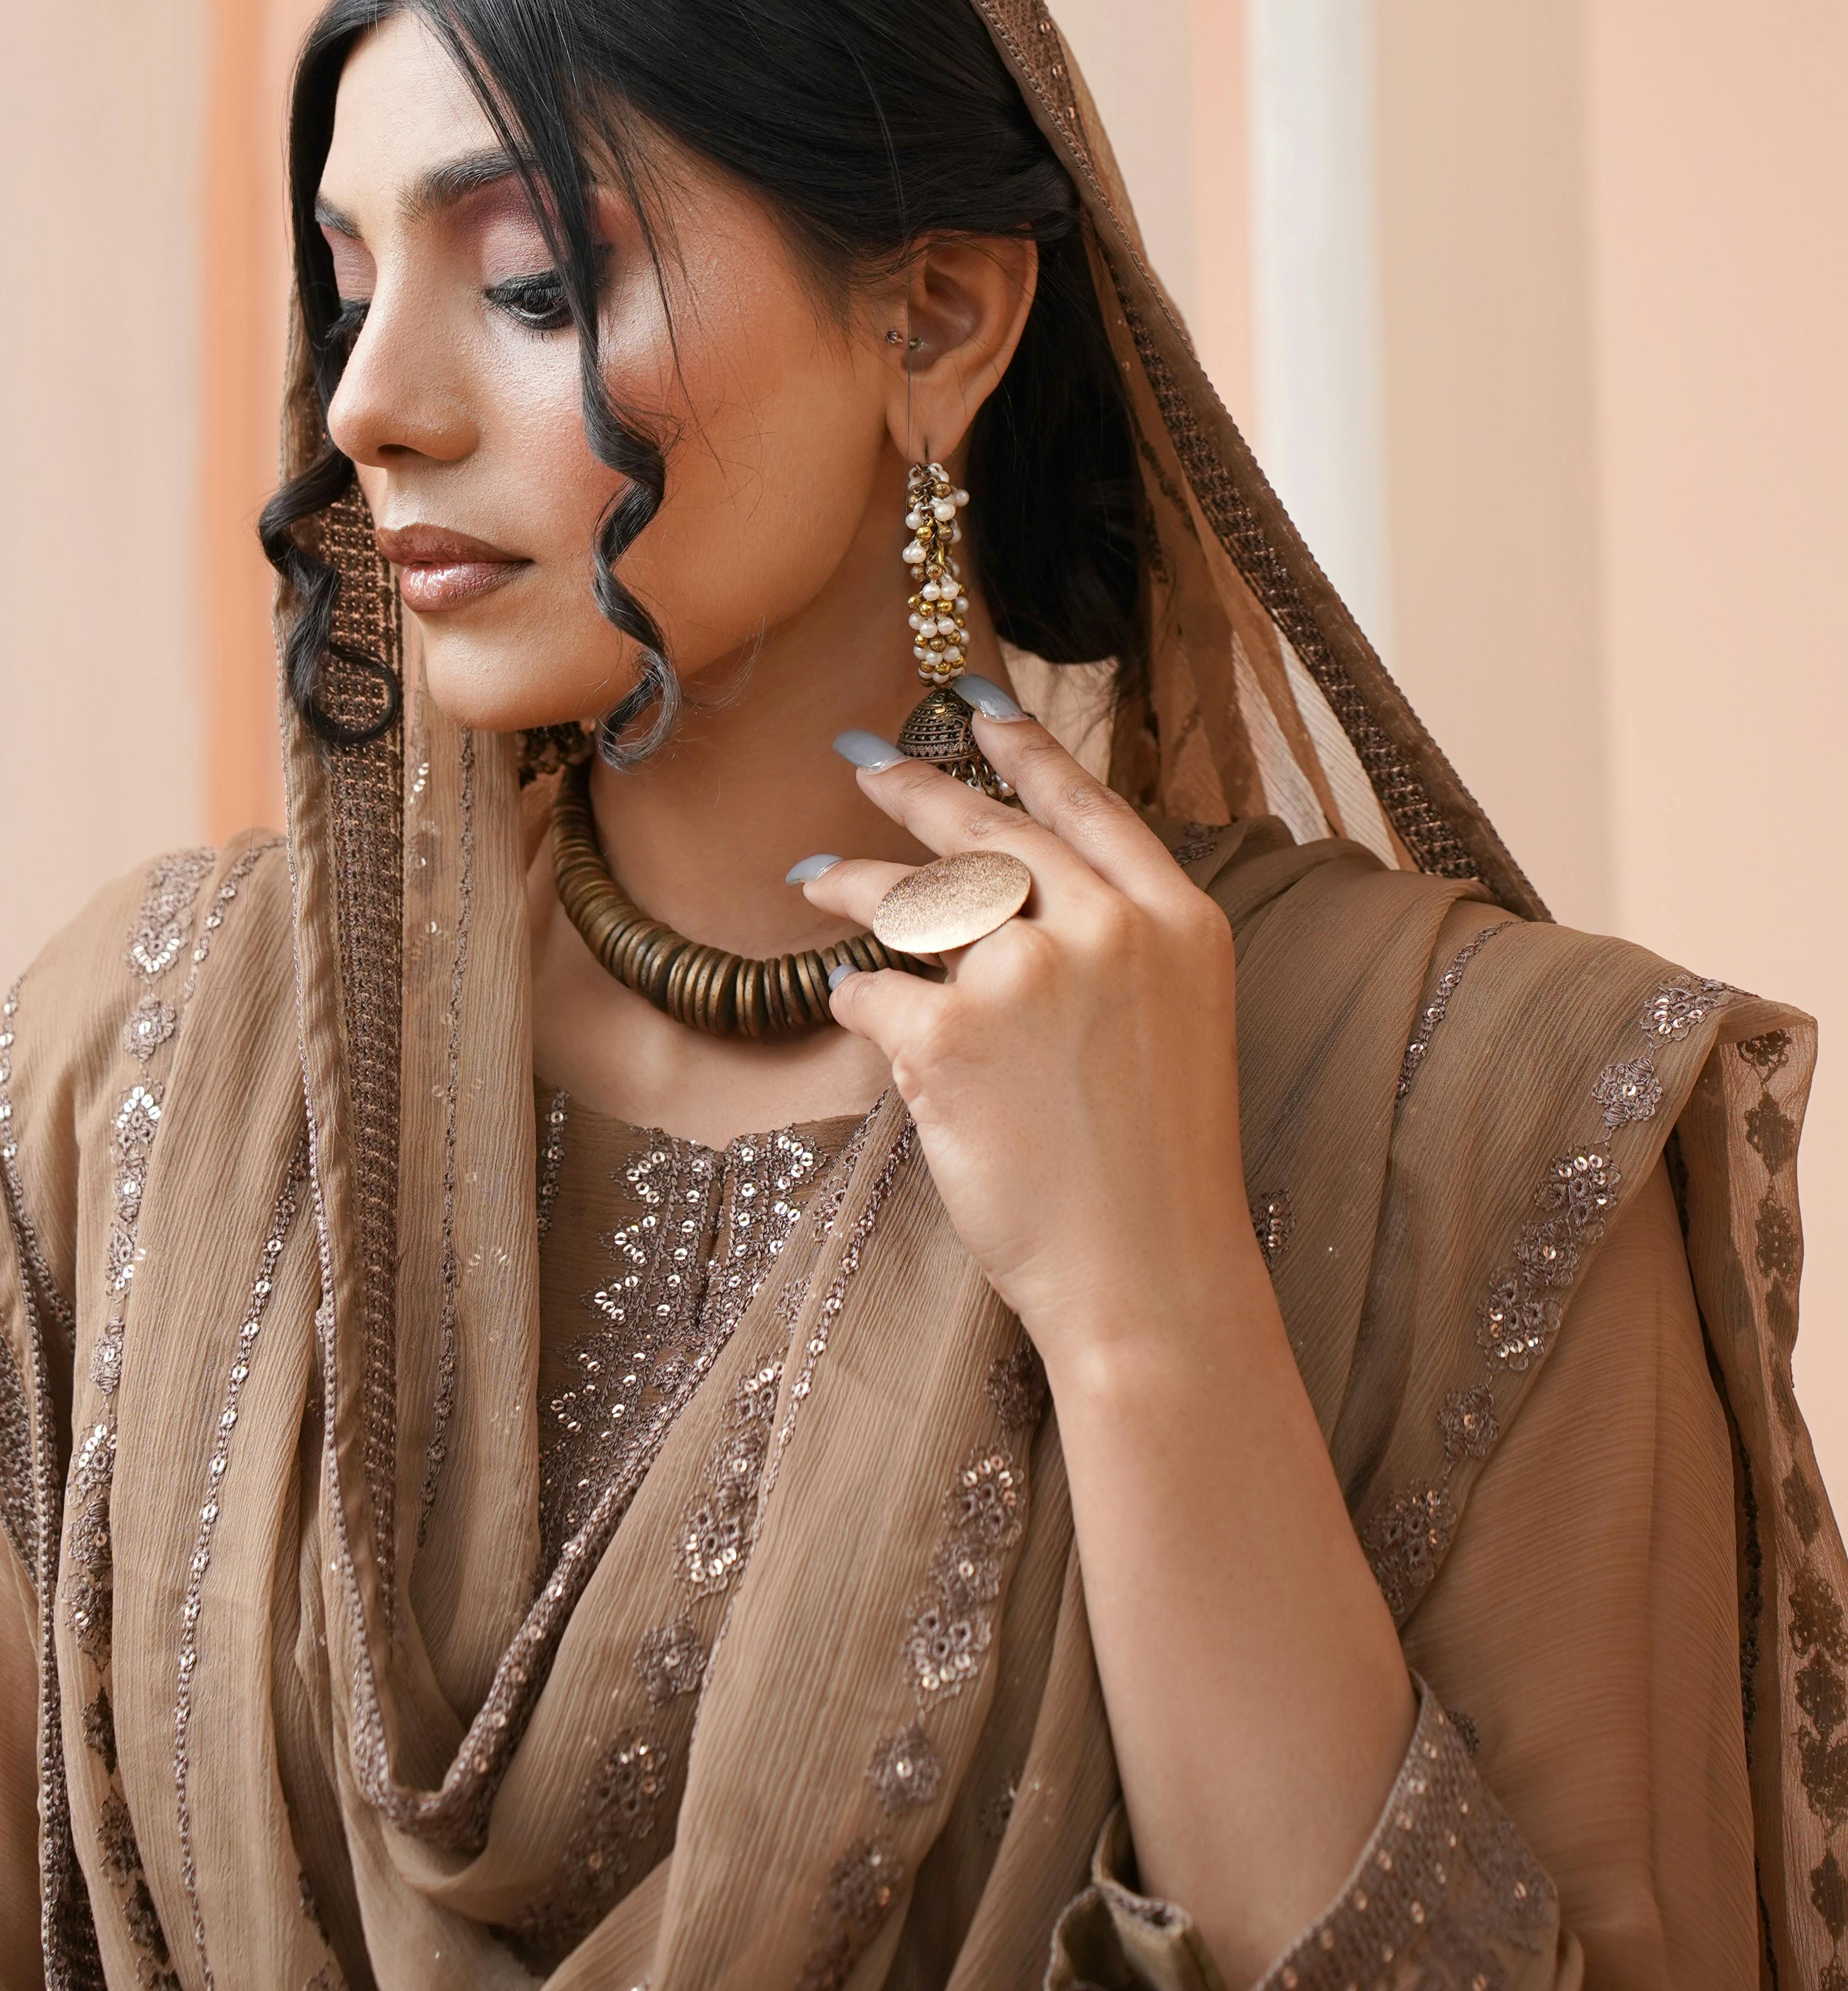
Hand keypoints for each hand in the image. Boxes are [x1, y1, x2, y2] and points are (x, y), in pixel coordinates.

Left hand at [804, 707, 1267, 1384]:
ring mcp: (1026, 977)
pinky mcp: (950, 1038)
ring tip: (813, 876)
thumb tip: (1019, 887)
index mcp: (1177, 922)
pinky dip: (853, 1000)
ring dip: (856, 884)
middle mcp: (1106, 930)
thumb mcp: (1176, 1024)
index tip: (982, 710)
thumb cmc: (1159, 1171)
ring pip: (919, 902)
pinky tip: (840, 997)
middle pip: (993, 832)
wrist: (1150, 1280)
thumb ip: (1116, 943)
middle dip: (919, 790)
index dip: (1031, 754)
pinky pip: (876, 996)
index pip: (1090, 808)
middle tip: (867, 763)